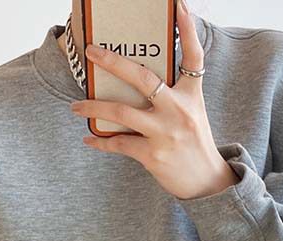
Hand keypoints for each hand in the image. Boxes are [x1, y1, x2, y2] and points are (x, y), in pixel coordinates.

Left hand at [69, 0, 238, 200]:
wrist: (206, 182)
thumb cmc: (195, 144)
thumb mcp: (192, 113)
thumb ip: (172, 94)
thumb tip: (138, 80)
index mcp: (191, 96)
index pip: (193, 56)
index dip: (188, 29)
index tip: (179, 5)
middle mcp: (178, 110)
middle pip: (142, 78)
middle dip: (112, 62)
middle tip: (92, 52)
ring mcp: (165, 133)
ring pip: (121, 112)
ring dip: (93, 106)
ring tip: (76, 105)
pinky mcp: (153, 155)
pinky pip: (119, 144)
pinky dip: (101, 141)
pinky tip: (89, 138)